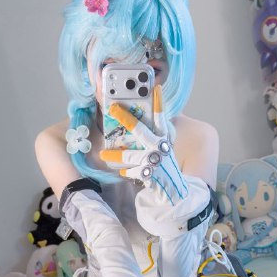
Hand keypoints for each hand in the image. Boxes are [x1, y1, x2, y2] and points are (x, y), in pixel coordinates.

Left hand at [99, 85, 188, 206]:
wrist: (173, 188)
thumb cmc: (163, 163)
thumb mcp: (161, 147)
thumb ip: (152, 135)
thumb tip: (130, 121)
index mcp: (164, 137)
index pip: (161, 117)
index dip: (159, 102)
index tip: (155, 88)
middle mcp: (160, 146)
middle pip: (141, 129)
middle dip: (125, 118)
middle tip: (112, 108)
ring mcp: (155, 160)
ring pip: (131, 155)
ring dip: (115, 155)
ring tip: (103, 153)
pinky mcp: (150, 174)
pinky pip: (132, 171)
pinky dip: (126, 171)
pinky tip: (121, 171)